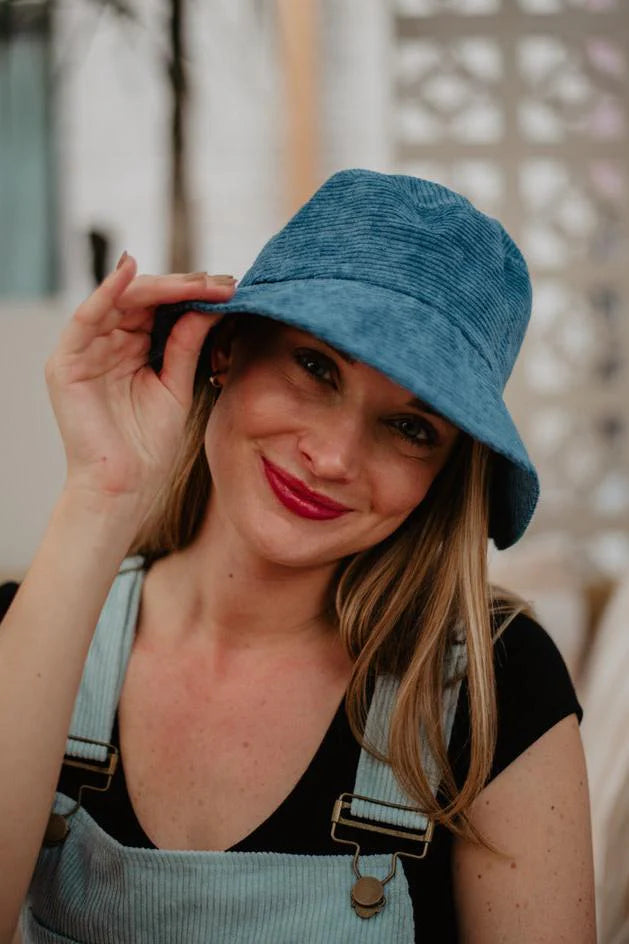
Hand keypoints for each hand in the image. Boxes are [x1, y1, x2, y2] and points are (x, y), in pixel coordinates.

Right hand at [45, 254, 234, 514]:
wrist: (127, 487)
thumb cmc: (150, 445)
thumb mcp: (177, 384)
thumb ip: (186, 343)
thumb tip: (208, 302)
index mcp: (132, 349)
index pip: (160, 308)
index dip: (192, 294)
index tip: (230, 288)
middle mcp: (106, 344)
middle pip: (141, 299)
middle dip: (182, 287)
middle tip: (219, 282)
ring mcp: (84, 352)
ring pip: (118, 301)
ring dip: (157, 287)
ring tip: (194, 281)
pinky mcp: (66, 364)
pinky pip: (85, 319)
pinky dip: (105, 293)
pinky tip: (130, 273)